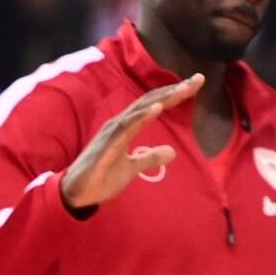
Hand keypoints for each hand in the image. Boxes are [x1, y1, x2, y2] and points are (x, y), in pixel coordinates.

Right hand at [60, 74, 202, 210]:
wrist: (78, 194)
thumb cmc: (101, 179)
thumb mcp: (132, 169)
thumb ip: (150, 158)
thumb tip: (172, 152)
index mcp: (126, 127)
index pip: (153, 105)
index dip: (173, 95)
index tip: (194, 85)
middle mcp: (120, 123)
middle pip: (150, 101)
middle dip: (174, 90)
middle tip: (197, 80)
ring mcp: (113, 131)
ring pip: (141, 109)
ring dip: (162, 98)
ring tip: (183, 89)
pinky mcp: (108, 143)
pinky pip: (128, 126)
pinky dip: (143, 115)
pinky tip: (158, 108)